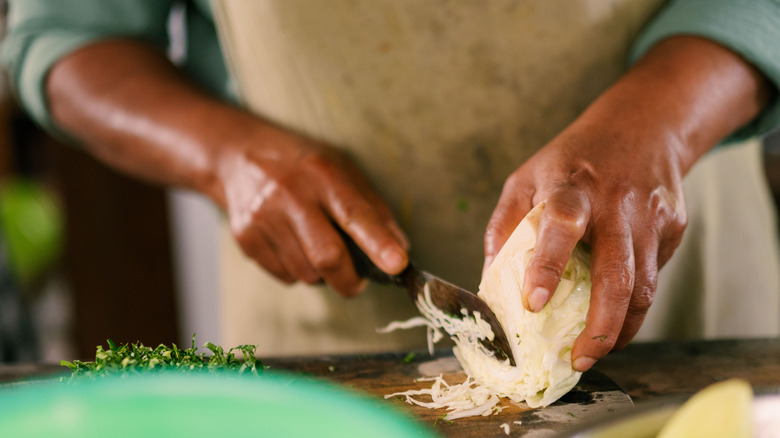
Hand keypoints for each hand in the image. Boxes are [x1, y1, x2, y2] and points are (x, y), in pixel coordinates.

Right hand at [216, 127, 408, 296]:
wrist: (240, 156)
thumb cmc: (305, 167)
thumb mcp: (343, 171)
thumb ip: (373, 209)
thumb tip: (401, 249)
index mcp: (323, 174)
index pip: (355, 214)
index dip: (378, 243)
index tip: (398, 264)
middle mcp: (291, 194)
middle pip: (328, 256)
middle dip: (350, 280)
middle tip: (358, 282)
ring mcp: (264, 216)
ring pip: (306, 273)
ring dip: (322, 275)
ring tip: (317, 249)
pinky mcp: (245, 237)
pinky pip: (284, 276)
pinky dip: (298, 273)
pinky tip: (293, 247)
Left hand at [483, 36, 773, 371]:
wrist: (641, 126)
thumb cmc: (571, 160)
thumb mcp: (525, 177)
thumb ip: (505, 225)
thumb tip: (490, 280)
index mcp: (570, 186)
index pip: (559, 225)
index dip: (547, 265)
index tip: (534, 303)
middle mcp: (615, 203)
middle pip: (616, 273)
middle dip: (600, 326)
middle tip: (578, 359)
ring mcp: (650, 217)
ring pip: (644, 287)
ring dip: (621, 328)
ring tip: (595, 350)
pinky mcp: (673, 228)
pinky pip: (654, 276)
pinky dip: (635, 304)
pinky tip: (616, 313)